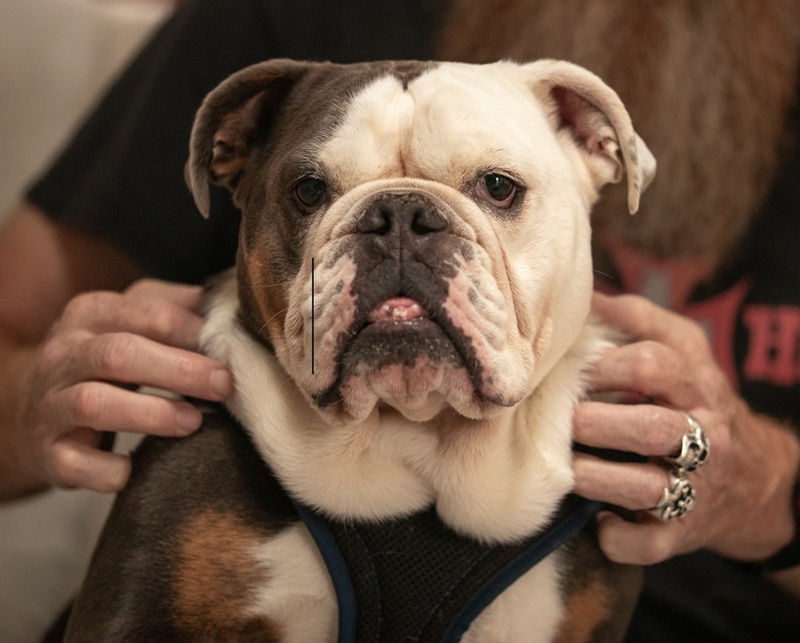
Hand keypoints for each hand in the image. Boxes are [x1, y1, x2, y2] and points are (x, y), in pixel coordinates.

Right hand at [9, 279, 232, 493]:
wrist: (30, 409)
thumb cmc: (104, 363)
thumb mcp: (131, 323)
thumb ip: (175, 309)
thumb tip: (231, 307)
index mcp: (91, 313)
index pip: (148, 314)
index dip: (194, 332)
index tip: (230, 349)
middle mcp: (63, 354)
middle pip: (120, 354)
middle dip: (180, 370)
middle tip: (224, 385)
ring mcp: (50, 404)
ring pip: (95, 403)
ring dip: (152, 414)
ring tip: (193, 421)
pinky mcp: (47, 453)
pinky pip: (77, 463)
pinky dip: (110, 469)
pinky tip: (137, 468)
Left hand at [572, 293, 799, 564]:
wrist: (753, 480)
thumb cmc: (697, 402)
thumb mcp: (685, 352)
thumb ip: (640, 318)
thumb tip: (588, 293)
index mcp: (698, 387)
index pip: (654, 367)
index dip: (607, 365)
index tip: (571, 367)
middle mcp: (702, 438)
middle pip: (653, 428)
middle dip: (599, 423)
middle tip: (564, 420)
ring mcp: (693, 489)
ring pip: (646, 488)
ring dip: (597, 478)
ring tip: (568, 468)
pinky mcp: (681, 533)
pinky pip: (649, 544)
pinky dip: (618, 537)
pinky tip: (597, 520)